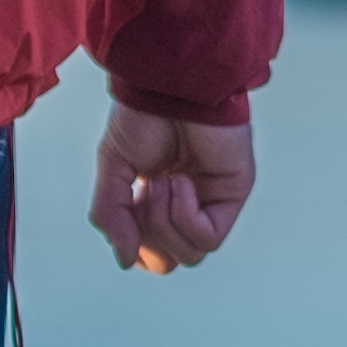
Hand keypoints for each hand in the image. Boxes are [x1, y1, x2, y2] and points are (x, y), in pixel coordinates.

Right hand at [88, 106, 256, 272]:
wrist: (166, 86)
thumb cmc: (141, 119)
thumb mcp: (113, 174)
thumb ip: (112, 217)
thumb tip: (125, 261)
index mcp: (161, 203)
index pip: (152, 254)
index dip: (134, 243)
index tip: (127, 203)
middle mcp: (190, 206)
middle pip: (170, 261)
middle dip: (149, 237)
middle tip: (143, 194)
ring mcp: (213, 202)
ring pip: (190, 255)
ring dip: (163, 222)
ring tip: (161, 180)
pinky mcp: (233, 194)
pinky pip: (208, 237)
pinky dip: (184, 214)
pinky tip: (179, 179)